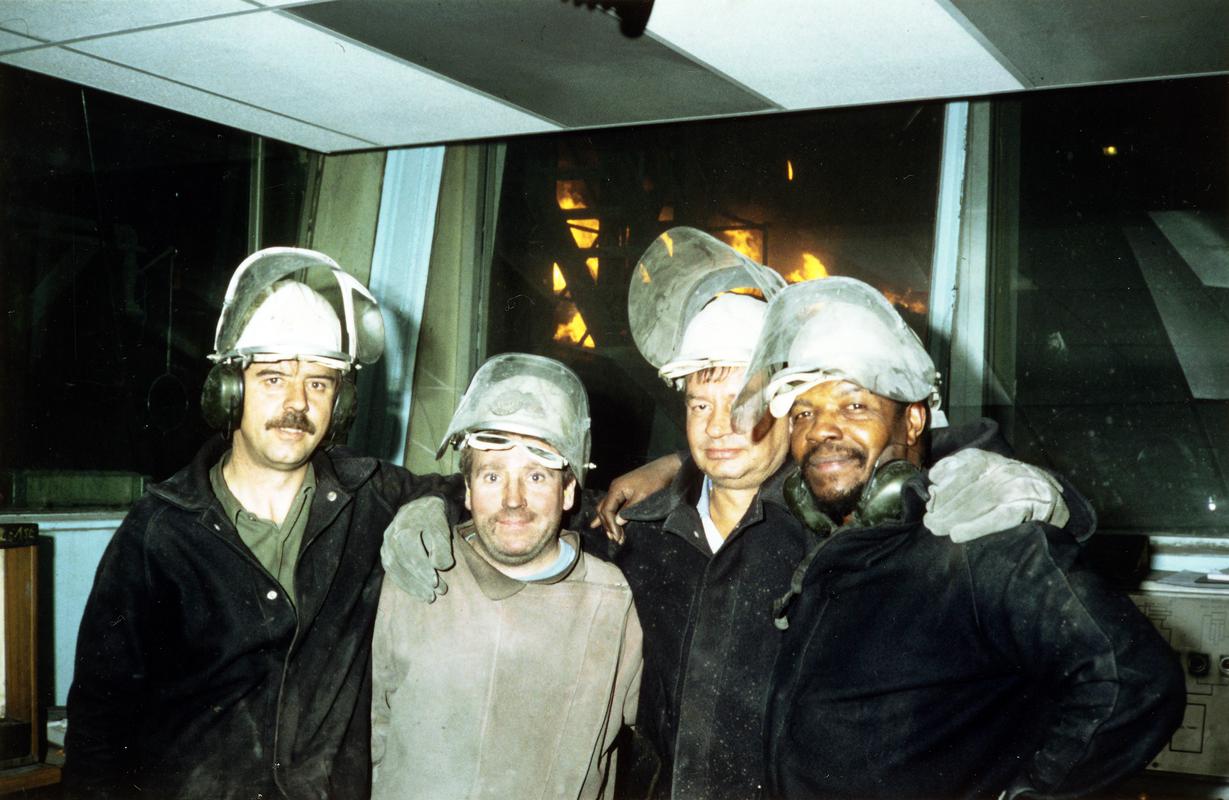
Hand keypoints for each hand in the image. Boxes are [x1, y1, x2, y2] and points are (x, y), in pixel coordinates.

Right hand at [380, 496, 453, 602]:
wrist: (419, 506)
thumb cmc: (433, 519)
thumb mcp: (442, 528)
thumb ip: (442, 547)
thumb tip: (439, 567)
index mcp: (405, 528)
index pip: (413, 554)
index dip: (424, 570)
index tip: (436, 583)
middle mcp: (391, 536)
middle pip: (403, 564)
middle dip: (419, 582)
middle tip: (435, 594)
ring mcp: (385, 545)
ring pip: (395, 569)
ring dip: (411, 586)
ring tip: (428, 597)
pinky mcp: (385, 552)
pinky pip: (391, 570)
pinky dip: (403, 583)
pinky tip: (415, 591)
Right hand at [590, 452, 682, 542]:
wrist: (666, 468)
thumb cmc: (655, 480)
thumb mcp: (643, 496)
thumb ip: (629, 510)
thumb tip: (617, 522)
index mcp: (616, 488)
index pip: (607, 510)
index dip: (610, 524)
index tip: (617, 536)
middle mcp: (614, 488)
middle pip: (603, 509)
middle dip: (608, 525)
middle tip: (615, 539)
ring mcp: (618, 489)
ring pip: (606, 507)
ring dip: (607, 521)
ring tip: (610, 535)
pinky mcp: (624, 491)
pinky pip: (611, 504)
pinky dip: (607, 514)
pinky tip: (598, 522)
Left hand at [925, 449, 1070, 541]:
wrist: (1058, 507)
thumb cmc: (1013, 497)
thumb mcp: (988, 479)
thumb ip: (962, 477)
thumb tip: (934, 483)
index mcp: (997, 462)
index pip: (969, 463)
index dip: (948, 479)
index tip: (930, 495)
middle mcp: (1011, 470)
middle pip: (974, 484)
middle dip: (947, 504)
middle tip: (929, 521)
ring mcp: (1025, 487)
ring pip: (985, 499)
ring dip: (956, 516)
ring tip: (938, 528)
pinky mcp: (1036, 508)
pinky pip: (1002, 517)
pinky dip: (978, 526)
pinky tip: (958, 535)